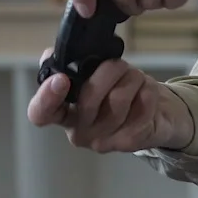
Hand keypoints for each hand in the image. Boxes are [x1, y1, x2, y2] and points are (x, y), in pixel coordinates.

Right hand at [26, 52, 196, 152]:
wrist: (156, 115)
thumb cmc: (118, 91)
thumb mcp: (93, 74)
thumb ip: (70, 64)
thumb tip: (50, 55)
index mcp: (63, 113)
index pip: (40, 113)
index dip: (46, 97)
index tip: (61, 79)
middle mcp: (79, 132)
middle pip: (88, 98)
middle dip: (109, 70)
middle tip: (119, 64)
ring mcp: (103, 141)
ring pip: (117, 99)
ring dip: (131, 78)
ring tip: (135, 77)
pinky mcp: (129, 142)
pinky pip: (140, 107)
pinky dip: (147, 91)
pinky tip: (146, 91)